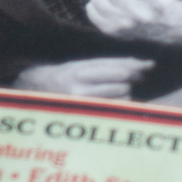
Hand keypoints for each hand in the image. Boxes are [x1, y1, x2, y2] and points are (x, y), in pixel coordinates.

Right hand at [14, 56, 153, 98]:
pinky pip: (114, 109)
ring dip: (124, 93)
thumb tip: (138, 65)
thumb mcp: (78, 66)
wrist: (32, 95)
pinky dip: (119, 104)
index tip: (149, 64)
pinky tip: (113, 101)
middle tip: (132, 77)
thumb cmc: (60, 77)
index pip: (115, 67)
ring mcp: (82, 106)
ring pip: (120, 97)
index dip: (134, 66)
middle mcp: (78, 89)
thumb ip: (105, 65)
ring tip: (112, 91)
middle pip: (121, 83)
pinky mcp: (85, 116)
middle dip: (130, 79)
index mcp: (78, 71)